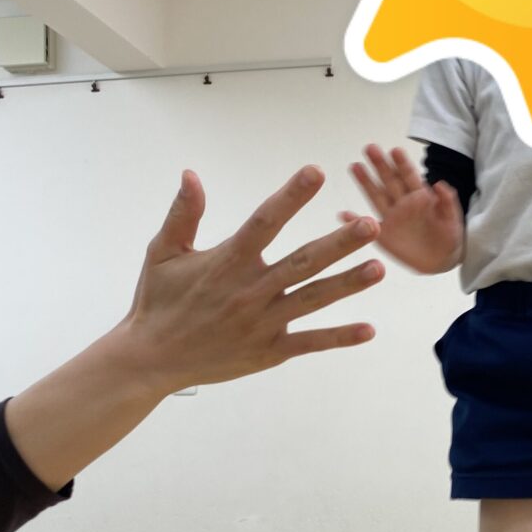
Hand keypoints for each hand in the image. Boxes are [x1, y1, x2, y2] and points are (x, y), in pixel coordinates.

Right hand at [121, 165, 384, 392]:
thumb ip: (183, 215)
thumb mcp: (163, 253)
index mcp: (228, 261)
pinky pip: (309, 342)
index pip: (265, 221)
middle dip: (339, 243)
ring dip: (348, 284)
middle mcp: (250, 290)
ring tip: (380, 269)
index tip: (316, 172)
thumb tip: (191, 175)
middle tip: (371, 225)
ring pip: (313, 299)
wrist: (151, 359)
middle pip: (303, 261)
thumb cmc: (157, 302)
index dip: (291, 196)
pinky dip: (338, 337)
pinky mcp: (268, 350)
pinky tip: (369, 329)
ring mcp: (262, 322)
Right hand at [348, 145, 463, 273]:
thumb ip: (447, 201)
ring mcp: (392, 218)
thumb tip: (439, 183)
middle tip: (370, 148)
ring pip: (376, 196)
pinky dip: (354, 221)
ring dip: (365, 182)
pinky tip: (343, 214)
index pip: (409, 176)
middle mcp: (403, 203)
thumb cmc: (449, 236)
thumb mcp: (452, 218)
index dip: (402, 164)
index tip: (395, 150)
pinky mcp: (384, 235)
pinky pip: (369, 226)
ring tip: (355, 166)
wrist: (443, 260)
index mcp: (419, 196)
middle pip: (389, 180)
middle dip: (380, 164)